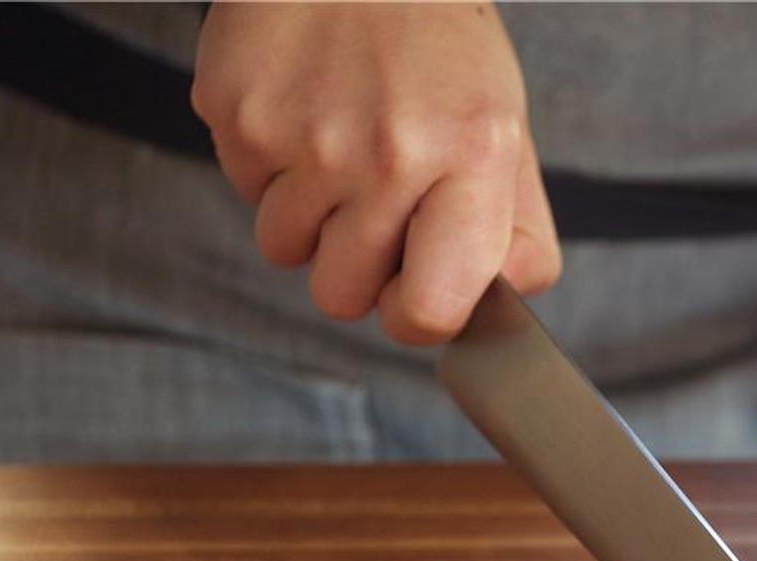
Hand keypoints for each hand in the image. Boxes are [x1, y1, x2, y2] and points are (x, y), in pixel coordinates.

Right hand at [192, 2, 560, 343]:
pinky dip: (268, 162)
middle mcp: (390, 152)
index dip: (413, 317)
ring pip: (284, 250)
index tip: (410, 291)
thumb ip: (516, 233)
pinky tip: (301, 105)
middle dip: (351, 265)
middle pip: (341, 297)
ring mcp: (308, 135)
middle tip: (371, 200)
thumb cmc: (439, 48)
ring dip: (306, 215)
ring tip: (337, 143)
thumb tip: (503, 305)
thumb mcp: (506, 131)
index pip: (430, 311)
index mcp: (473, 157)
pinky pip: (244, 189)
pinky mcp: (240, 112)